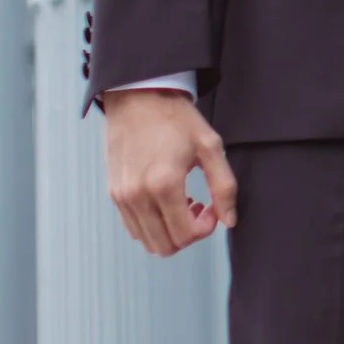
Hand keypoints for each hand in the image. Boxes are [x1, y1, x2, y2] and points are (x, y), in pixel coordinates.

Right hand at [102, 88, 236, 255]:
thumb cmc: (176, 118)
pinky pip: (133, 227)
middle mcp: (137, 195)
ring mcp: (122, 196)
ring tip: (184, 203)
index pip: (184, 235)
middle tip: (201, 207)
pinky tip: (166, 200)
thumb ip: (224, 186)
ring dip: (170, 230)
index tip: (212, 208)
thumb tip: (229, 220)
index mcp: (164, 184)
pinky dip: (152, 224)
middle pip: (164, 245)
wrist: (139, 98)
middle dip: (189, 234)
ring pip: (147, 240)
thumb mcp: (210, 146)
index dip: (205, 229)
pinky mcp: (114, 193)